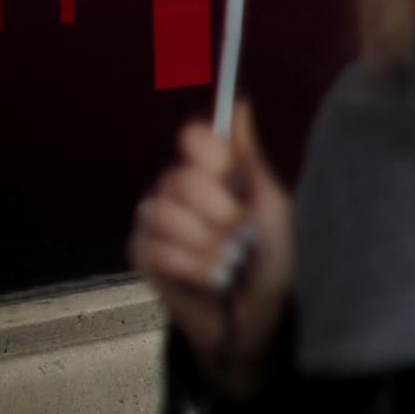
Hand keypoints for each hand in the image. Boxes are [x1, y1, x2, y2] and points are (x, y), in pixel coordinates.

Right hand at [129, 104, 294, 397]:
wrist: (257, 311)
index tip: (231, 176)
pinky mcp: (143, 255)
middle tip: (239, 231)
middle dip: (217, 210)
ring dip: (206, 244)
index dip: (210, 155)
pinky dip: (194, 266)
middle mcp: (178, 191)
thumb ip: (250, 156)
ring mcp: (156, 222)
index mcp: (212, 173)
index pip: (193, 137)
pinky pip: (156, 248)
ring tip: (230, 261)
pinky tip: (214, 277)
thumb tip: (240, 102)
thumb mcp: (271, 204)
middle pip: (179, 178)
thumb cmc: (270, 256)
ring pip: (164, 214)